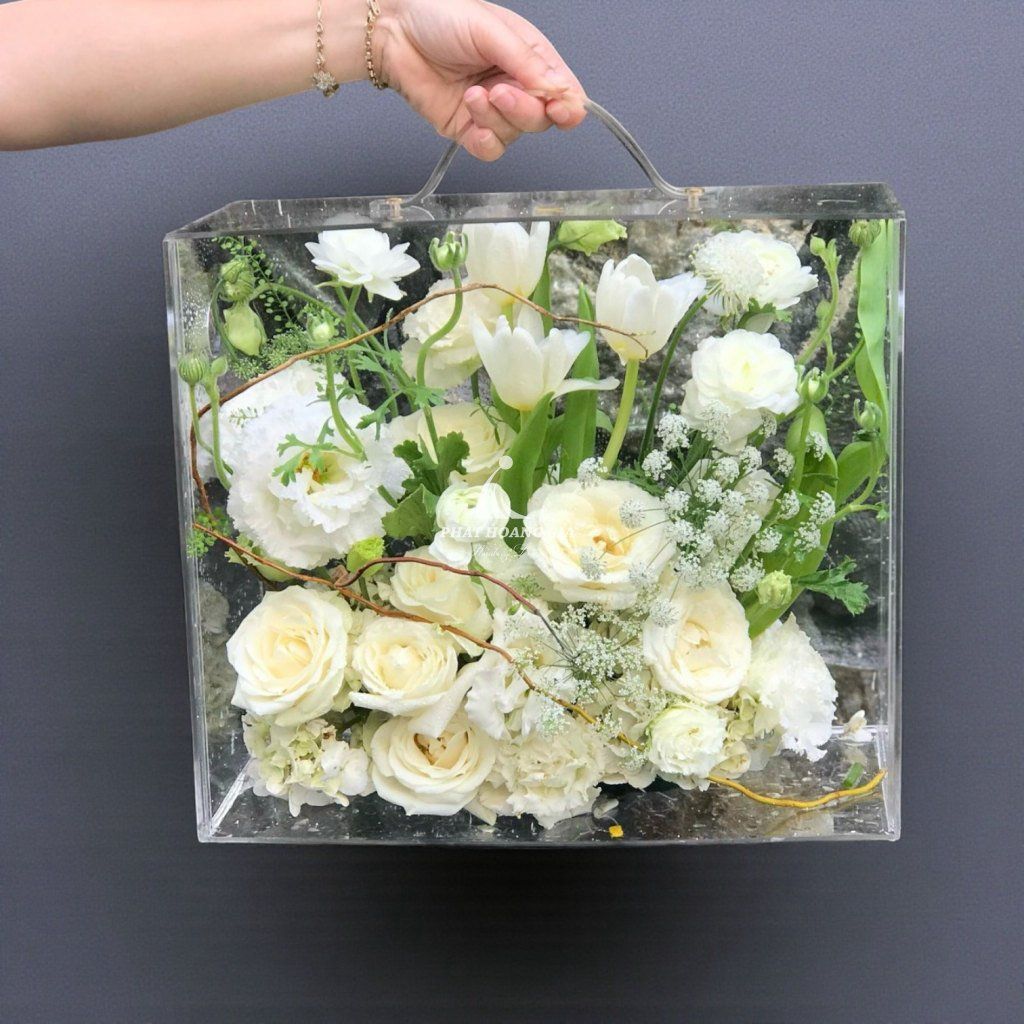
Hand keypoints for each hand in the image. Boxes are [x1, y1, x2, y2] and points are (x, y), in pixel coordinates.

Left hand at [373, 0, 586, 160]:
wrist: (393, 32)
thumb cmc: (440, 16)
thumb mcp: (490, 30)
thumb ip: (526, 62)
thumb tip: (559, 91)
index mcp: (530, 59)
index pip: (564, 92)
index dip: (568, 106)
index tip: (561, 109)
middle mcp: (516, 87)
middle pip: (542, 119)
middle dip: (524, 110)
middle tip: (499, 91)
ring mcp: (492, 112)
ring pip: (514, 135)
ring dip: (495, 118)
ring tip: (472, 94)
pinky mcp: (468, 130)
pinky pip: (490, 150)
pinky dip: (484, 140)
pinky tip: (470, 117)